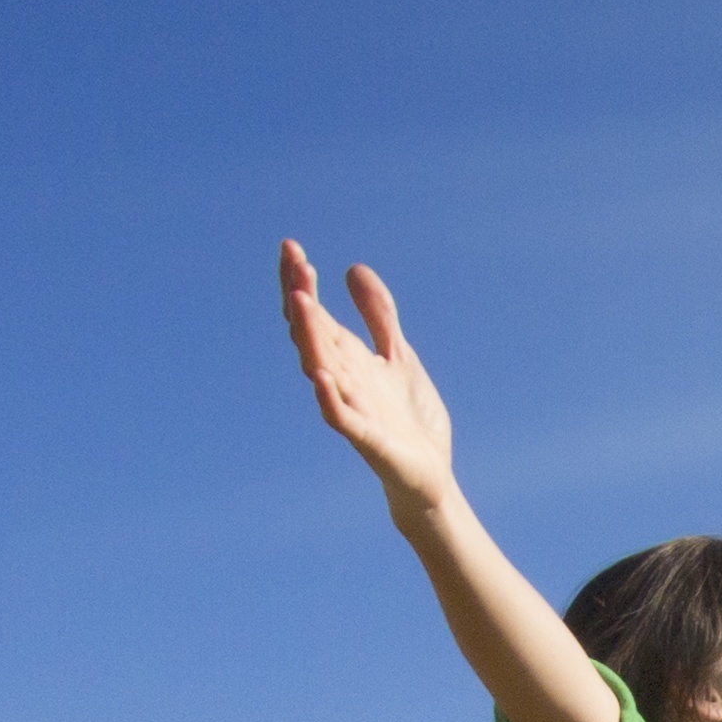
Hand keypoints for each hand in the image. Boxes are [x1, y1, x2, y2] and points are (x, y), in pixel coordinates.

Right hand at [280, 241, 456, 519]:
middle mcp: (341, 378)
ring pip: (319, 367)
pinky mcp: (366, 439)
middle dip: (300, 298)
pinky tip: (319, 375)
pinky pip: (339, 416)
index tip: (292, 247)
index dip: (301, 282)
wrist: (430, 474)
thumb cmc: (408, 419)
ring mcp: (351, 407)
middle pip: (311, 333)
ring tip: (299, 301)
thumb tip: (353, 268)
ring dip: (308, 336)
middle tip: (295, 261)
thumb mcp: (398, 355)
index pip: (315, 314)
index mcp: (347, 358)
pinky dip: (327, 397)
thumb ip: (378, 316)